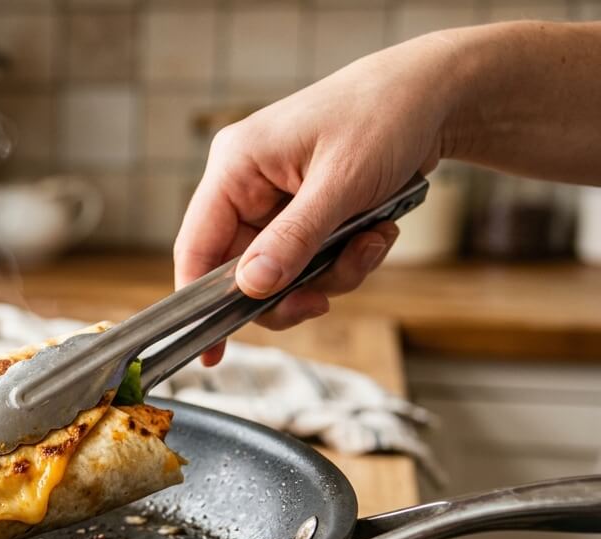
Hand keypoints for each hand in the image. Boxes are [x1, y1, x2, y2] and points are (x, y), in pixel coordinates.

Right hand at [174, 35, 455, 362]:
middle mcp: (246, 185)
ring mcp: (275, 201)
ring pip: (282, 274)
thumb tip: (251, 287)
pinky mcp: (304, 213)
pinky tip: (375, 232)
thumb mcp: (340, 183)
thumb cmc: (383, 116)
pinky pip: (310, 262)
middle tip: (322, 299)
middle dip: (291, 289)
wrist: (433, 94)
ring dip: (330, 274)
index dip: (200, 302)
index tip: (212, 351)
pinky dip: (345, 260)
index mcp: (235, 166)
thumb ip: (293, 239)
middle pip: (241, 271)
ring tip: (370, 243)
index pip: (196, 246)